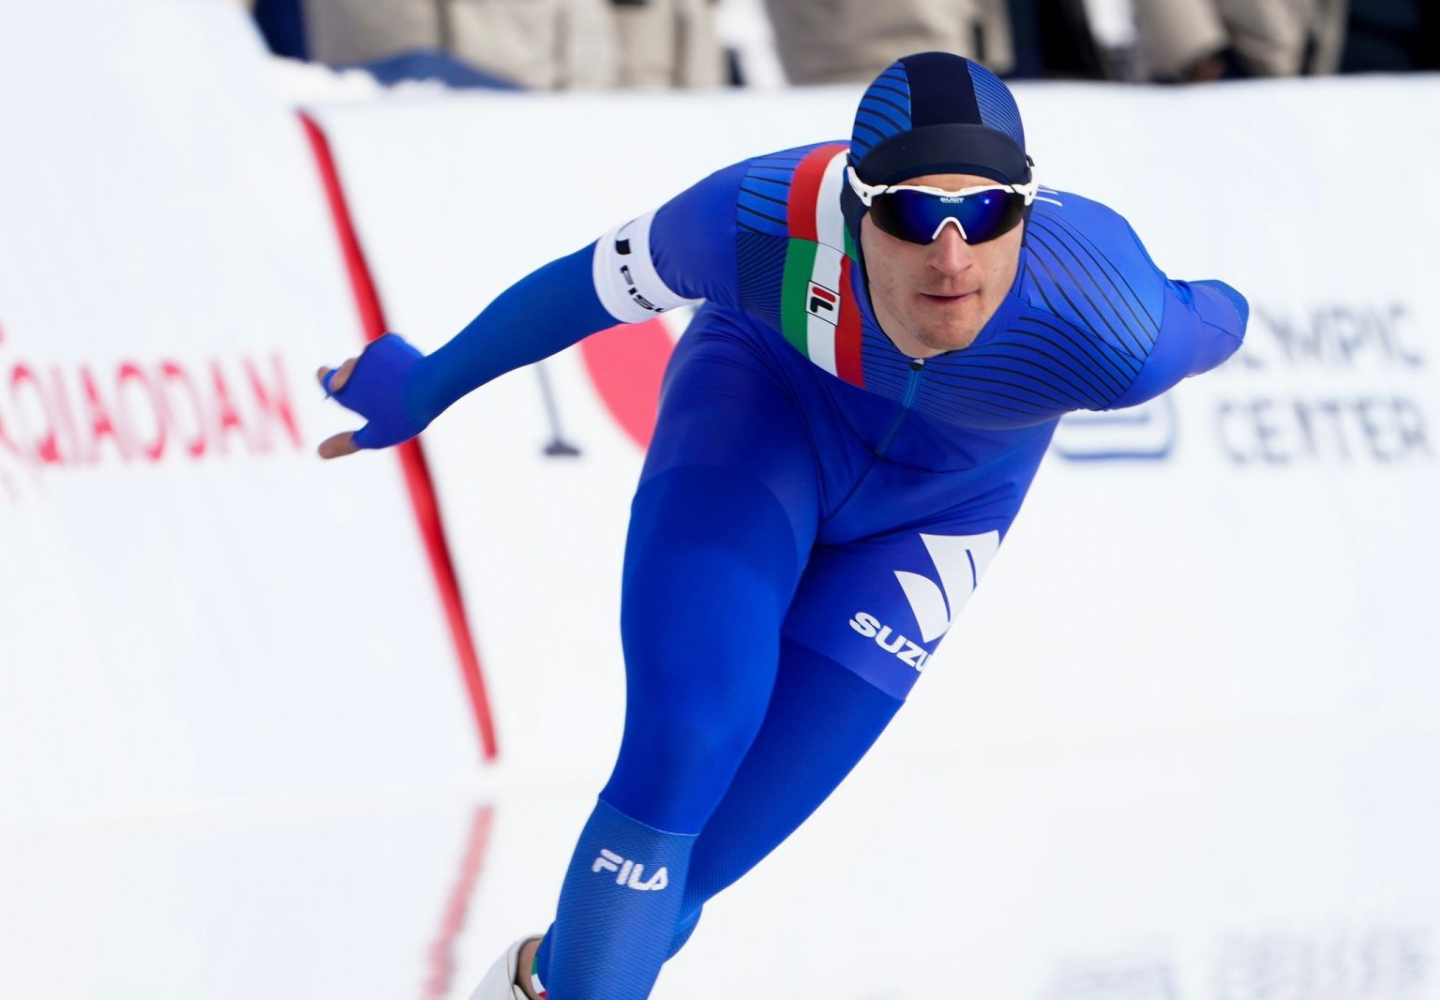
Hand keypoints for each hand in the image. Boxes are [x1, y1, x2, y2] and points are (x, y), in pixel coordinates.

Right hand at [315, 333, 426, 458]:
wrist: (432, 384)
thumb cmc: (404, 415)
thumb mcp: (377, 437)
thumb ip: (347, 444)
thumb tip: (320, 452)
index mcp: (344, 389)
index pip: (324, 378)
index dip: (325, 378)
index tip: (326, 376)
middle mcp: (353, 367)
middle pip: (347, 370)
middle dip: (354, 378)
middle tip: (373, 392)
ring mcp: (372, 352)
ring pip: (366, 359)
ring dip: (373, 368)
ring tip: (392, 386)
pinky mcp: (390, 342)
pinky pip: (385, 350)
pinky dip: (391, 359)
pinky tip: (403, 371)